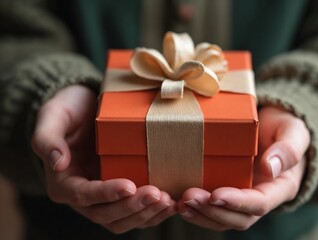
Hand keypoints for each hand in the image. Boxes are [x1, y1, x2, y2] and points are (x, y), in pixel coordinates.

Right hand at [32, 85, 175, 232]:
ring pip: (122, 219)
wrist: (85, 109)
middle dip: (132, 207)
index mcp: (63, 182)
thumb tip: (57, 163)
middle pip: (105, 214)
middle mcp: (82, 196)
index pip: (83, 195)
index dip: (106, 194)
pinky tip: (169, 204)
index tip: (129, 186)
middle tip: (157, 194)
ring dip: (145, 214)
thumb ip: (47, 139)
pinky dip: (151, 213)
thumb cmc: (68, 110)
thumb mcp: (53, 116)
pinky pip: (134, 212)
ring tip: (167, 202)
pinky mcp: (118, 192)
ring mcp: (102, 197)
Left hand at [177, 107, 309, 230]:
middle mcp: (261, 198)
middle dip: (213, 212)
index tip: (216, 195)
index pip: (260, 203)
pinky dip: (197, 209)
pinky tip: (179, 202)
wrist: (272, 127)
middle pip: (239, 218)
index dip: (238, 202)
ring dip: (201, 214)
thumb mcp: (292, 131)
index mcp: (280, 187)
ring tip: (181, 203)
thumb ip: (287, 149)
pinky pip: (213, 208)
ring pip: (223, 218)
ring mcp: (243, 197)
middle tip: (190, 197)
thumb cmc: (284, 128)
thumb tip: (270, 168)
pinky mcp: (228, 190)